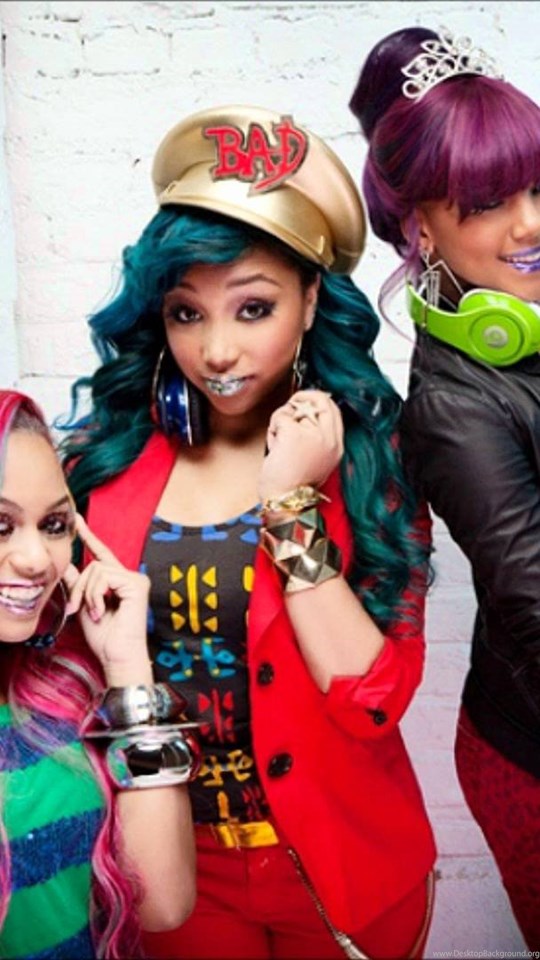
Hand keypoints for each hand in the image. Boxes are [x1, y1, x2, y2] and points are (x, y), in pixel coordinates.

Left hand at [63, 515, 151, 680]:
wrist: (117, 656)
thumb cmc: (104, 637)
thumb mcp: (84, 606)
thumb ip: (78, 584)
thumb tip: (66, 565)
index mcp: (118, 582)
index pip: (101, 555)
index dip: (89, 536)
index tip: (76, 519)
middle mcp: (129, 577)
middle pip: (93, 564)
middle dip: (79, 587)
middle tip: (75, 608)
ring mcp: (135, 579)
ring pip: (96, 570)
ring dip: (87, 594)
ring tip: (92, 613)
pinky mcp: (136, 584)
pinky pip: (105, 578)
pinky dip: (96, 596)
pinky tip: (101, 611)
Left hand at [259, 390, 343, 501]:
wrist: (286, 503)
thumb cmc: (293, 486)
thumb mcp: (316, 460)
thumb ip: (316, 437)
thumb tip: (302, 412)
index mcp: (337, 446)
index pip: (332, 407)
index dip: (315, 400)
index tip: (301, 404)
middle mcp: (329, 438)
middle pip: (319, 399)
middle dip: (299, 400)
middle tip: (287, 412)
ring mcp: (314, 435)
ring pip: (294, 409)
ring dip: (282, 422)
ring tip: (281, 444)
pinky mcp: (294, 434)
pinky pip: (281, 417)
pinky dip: (272, 429)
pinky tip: (274, 446)